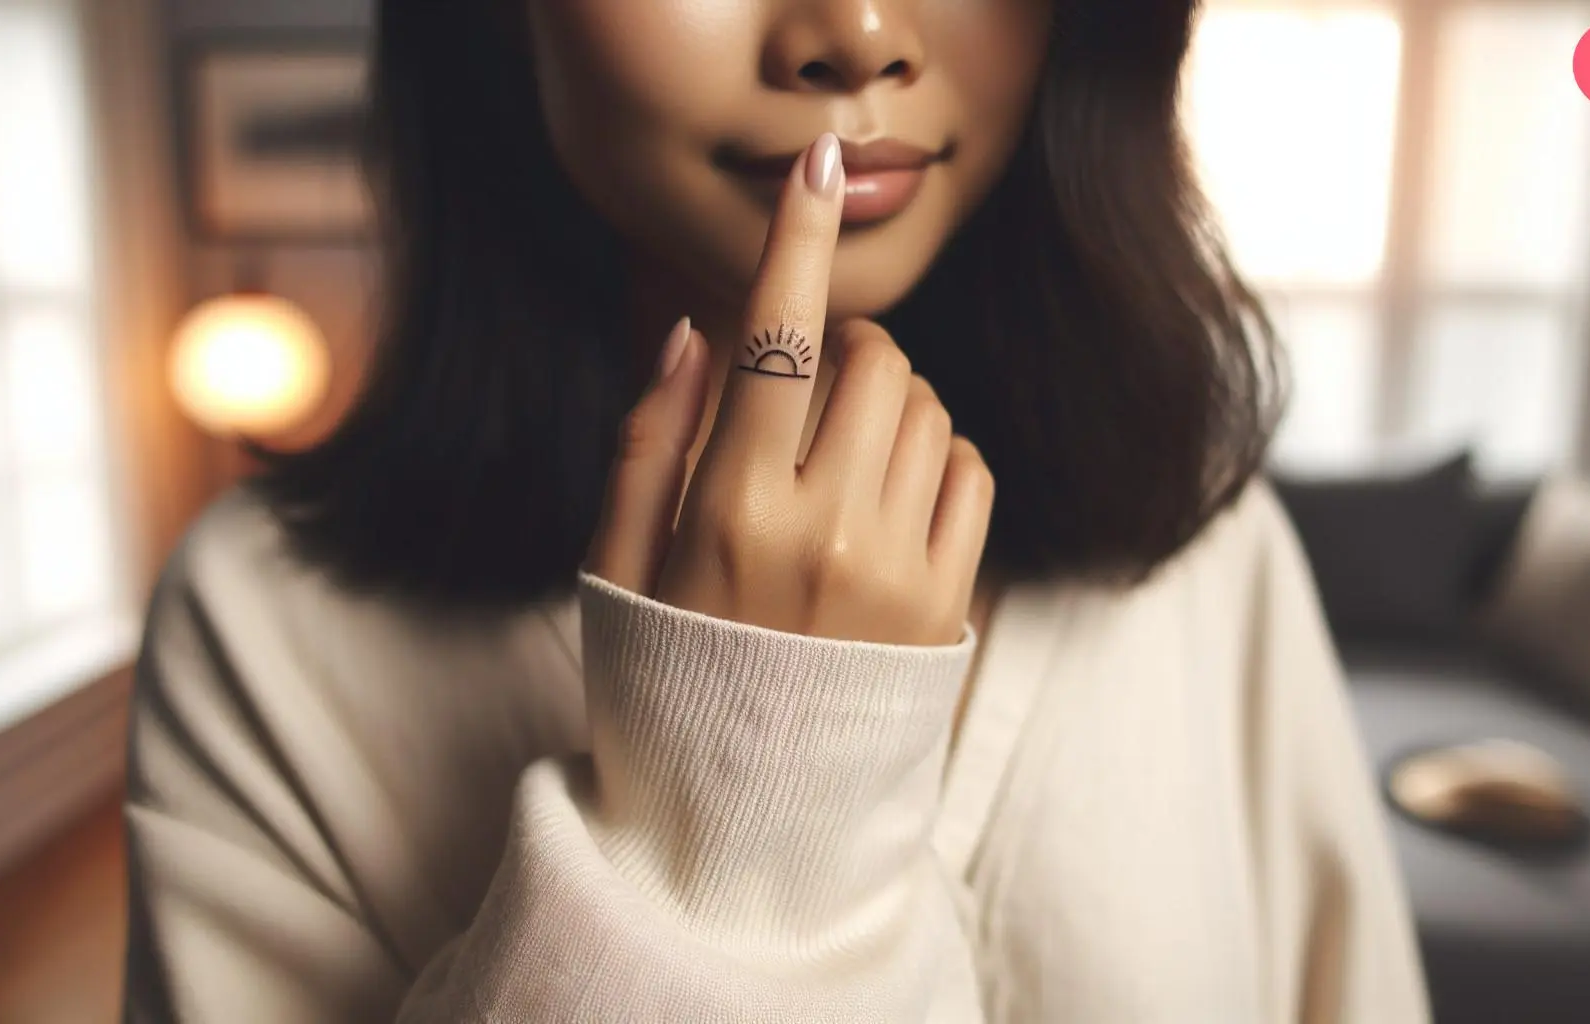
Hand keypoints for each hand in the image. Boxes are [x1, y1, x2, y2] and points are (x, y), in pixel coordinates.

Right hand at [586, 133, 993, 645]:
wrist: (745, 822)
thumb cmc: (664, 681)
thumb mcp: (618, 565)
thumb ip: (649, 441)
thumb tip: (694, 330)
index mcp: (729, 510)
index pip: (774, 338)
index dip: (797, 236)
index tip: (819, 163)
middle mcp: (825, 531)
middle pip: (874, 360)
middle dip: (847, 352)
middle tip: (808, 399)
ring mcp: (898, 570)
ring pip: (928, 409)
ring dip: (889, 405)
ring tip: (841, 465)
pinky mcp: (949, 603)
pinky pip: (970, 471)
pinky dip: (935, 459)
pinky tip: (888, 504)